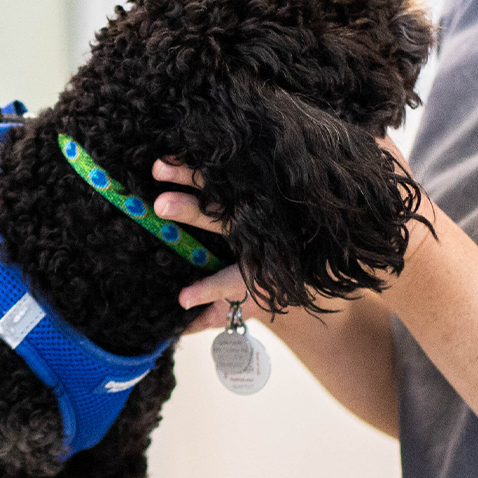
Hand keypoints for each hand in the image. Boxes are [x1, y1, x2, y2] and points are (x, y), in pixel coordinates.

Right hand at [150, 159, 256, 328]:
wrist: (318, 240)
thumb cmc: (269, 274)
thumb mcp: (248, 300)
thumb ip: (216, 313)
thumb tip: (181, 326)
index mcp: (261, 268)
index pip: (235, 280)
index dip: (211, 289)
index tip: (184, 298)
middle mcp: (263, 235)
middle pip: (229, 221)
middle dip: (194, 213)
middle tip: (161, 207)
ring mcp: (265, 207)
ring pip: (229, 189)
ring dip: (192, 175)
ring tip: (160, 167)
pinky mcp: (265, 183)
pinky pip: (238, 170)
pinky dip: (206, 161)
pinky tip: (178, 150)